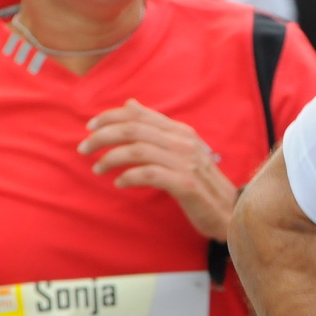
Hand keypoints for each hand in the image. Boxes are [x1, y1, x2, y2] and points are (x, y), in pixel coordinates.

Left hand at [81, 99, 235, 239]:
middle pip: (134, 129)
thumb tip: (130, 104)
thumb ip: (155, 127)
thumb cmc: (201, 182)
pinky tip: (120, 183)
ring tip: (97, 168)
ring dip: (111, 157)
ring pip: (138, 149)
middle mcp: (184, 142)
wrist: (231, 211)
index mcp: (181, 132)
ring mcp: (186, 163)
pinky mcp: (187, 185)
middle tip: (84, 148)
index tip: (89, 127)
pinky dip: (130, 176)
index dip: (110, 117)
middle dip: (103, 136)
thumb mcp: (179, 149)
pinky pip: (151, 174)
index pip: (139, 115)